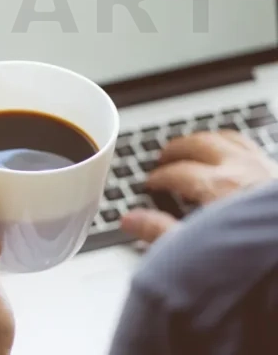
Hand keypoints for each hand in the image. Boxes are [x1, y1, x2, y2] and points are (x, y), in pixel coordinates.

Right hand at [122, 130, 277, 242]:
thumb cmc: (259, 257)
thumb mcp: (200, 251)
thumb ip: (161, 234)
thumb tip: (131, 220)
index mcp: (217, 186)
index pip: (175, 172)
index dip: (157, 177)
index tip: (150, 185)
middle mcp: (242, 170)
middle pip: (199, 144)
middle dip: (176, 149)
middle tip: (162, 157)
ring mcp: (264, 168)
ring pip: (227, 138)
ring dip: (205, 140)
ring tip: (193, 146)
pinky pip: (251, 145)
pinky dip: (234, 144)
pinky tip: (233, 154)